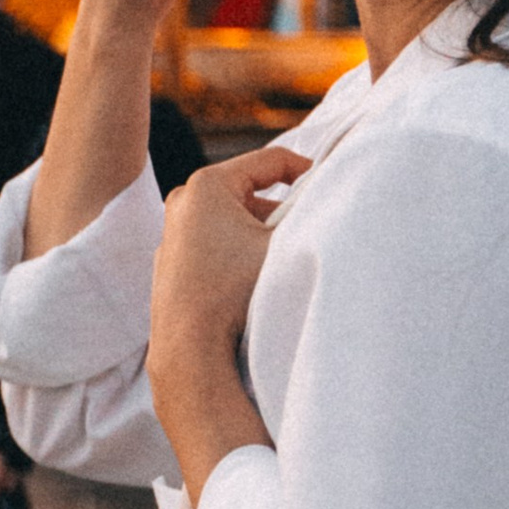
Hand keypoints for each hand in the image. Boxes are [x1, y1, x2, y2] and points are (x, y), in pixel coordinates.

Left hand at [146, 145, 307, 499]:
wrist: (191, 347)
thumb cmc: (236, 291)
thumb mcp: (282, 245)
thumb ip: (306, 216)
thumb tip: (336, 201)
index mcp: (207, 186)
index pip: (270, 160)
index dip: (306, 171)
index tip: (328, 189)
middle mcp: (183, 201)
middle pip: (249, 189)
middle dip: (281, 208)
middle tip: (307, 228)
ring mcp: (173, 232)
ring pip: (231, 218)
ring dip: (259, 231)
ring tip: (283, 256)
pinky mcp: (171, 261)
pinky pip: (214, 242)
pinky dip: (237, 249)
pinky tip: (255, 276)